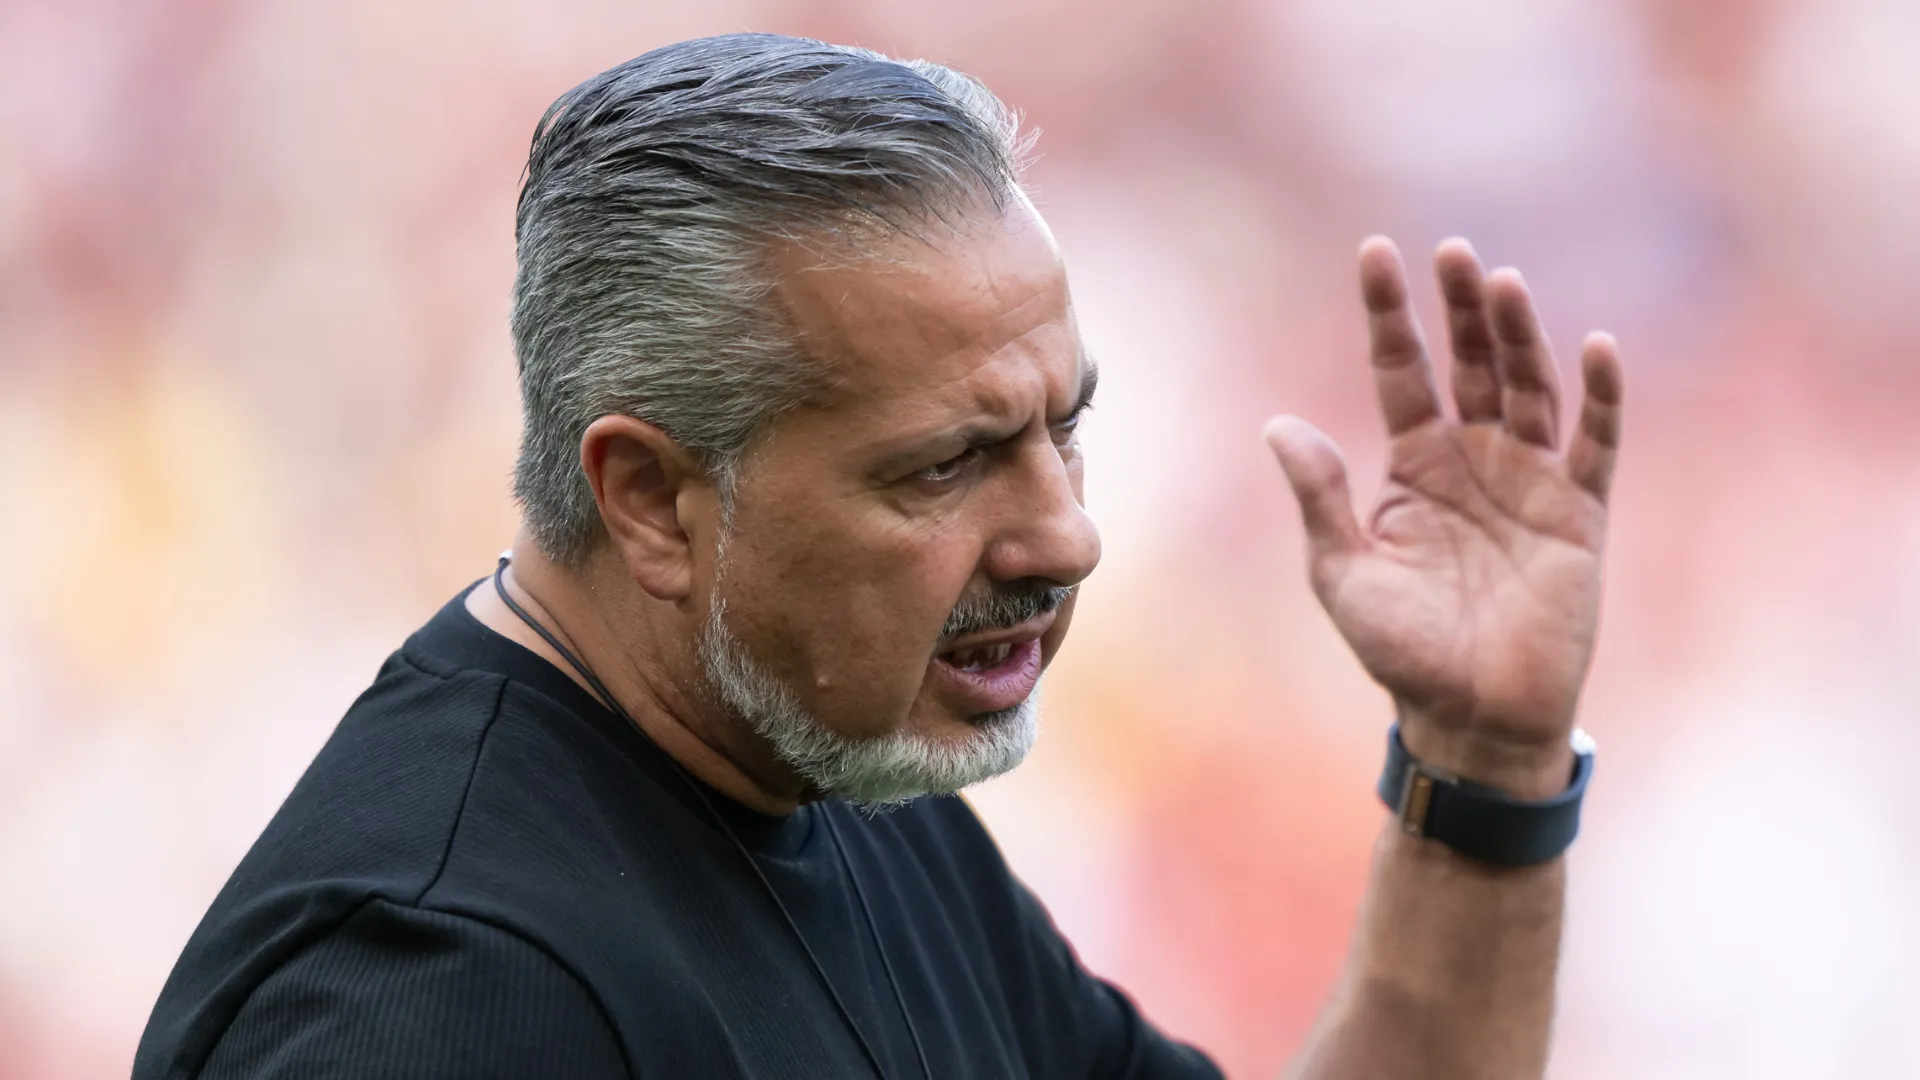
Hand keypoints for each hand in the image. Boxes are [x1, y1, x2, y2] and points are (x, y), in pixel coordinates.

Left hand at [1265, 237, 1622, 797]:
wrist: (1472, 717)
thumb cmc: (1401, 651)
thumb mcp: (1344, 572)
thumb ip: (1320, 497)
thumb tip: (1277, 424)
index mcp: (1413, 466)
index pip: (1400, 371)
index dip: (1389, 314)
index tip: (1375, 252)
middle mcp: (1474, 460)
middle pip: (1469, 364)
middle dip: (1460, 308)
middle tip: (1450, 251)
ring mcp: (1531, 482)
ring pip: (1528, 389)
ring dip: (1518, 336)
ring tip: (1502, 283)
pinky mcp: (1580, 515)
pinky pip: (1597, 445)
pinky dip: (1599, 397)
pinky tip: (1593, 347)